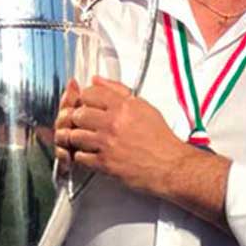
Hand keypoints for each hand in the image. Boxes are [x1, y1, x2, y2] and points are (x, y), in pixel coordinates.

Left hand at [58, 76, 185, 195]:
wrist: (170, 165)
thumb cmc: (159, 138)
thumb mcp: (143, 107)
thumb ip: (117, 90)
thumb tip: (96, 80)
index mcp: (123, 106)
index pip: (89, 93)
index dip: (85, 98)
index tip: (87, 104)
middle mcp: (113, 123)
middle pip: (78, 114)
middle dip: (79, 118)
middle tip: (85, 123)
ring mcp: (107, 144)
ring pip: (74, 136)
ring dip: (77, 137)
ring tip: (86, 139)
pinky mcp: (105, 164)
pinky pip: (80, 157)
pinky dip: (81, 156)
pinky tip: (90, 154)